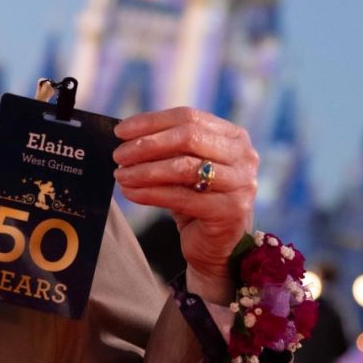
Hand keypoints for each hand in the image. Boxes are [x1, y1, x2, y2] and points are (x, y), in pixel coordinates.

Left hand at [112, 107, 259, 301]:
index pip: (188, 117)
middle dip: (147, 145)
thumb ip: (167, 147)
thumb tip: (125, 134)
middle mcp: (244, 156)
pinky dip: (151, 194)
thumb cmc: (197, 199)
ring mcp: (241, 183)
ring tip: (120, 175)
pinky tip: (130, 192)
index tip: (120, 131)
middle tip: (118, 155)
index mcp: (234, 136)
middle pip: (188, 138)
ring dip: (145, 170)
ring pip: (184, 167)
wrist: (217, 246)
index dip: (151, 122)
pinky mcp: (230, 211)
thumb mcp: (186, 166)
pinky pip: (182, 197)